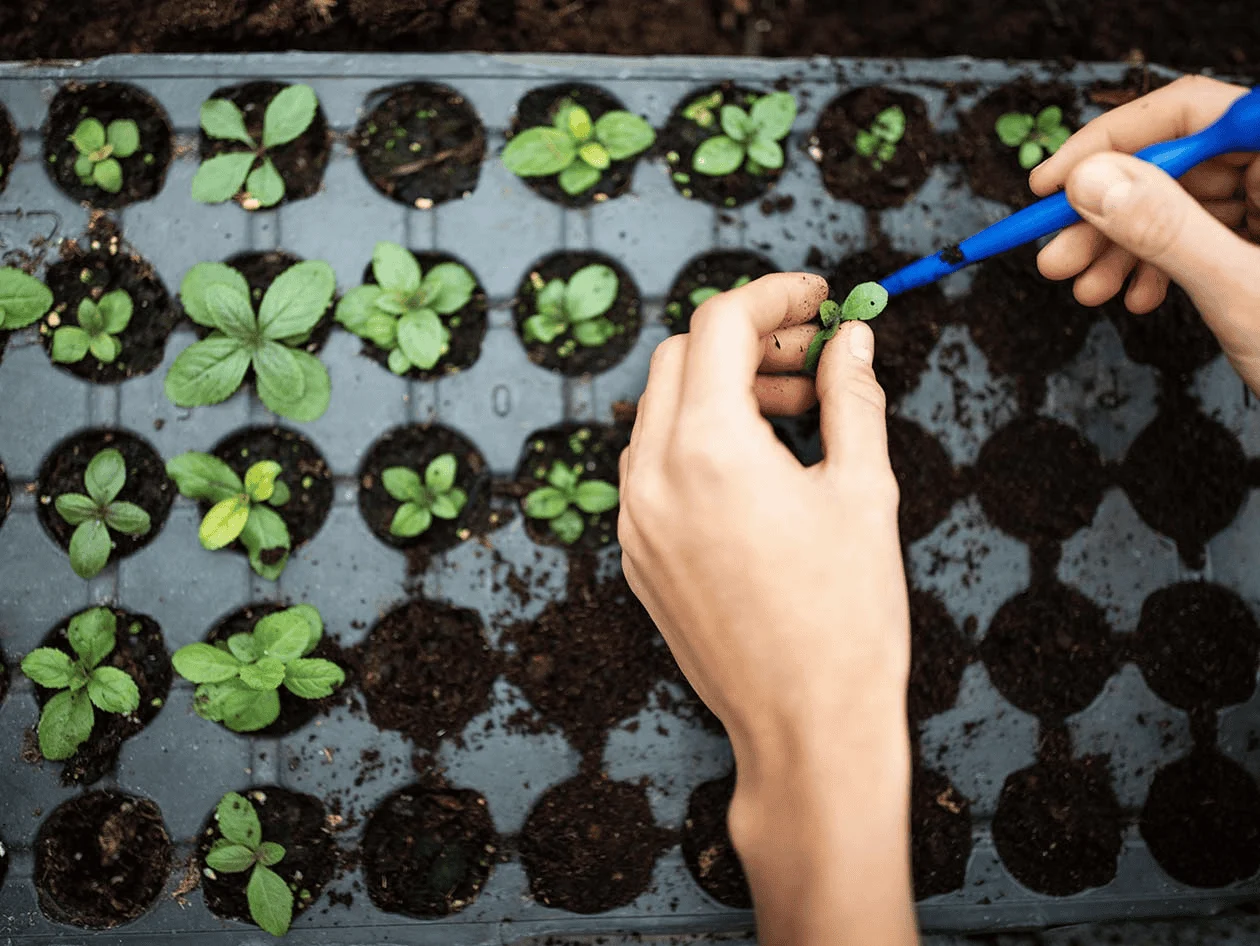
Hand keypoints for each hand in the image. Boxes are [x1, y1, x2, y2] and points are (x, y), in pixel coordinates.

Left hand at [618, 274, 915, 945]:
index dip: (773, 294)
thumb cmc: (849, 618)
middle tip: (815, 352)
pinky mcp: (637, 555)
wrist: (806, 729)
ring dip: (723, 389)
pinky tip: (759, 462)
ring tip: (799, 410)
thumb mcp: (864, 491)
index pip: (719, 325)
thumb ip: (851, 397)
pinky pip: (653, 464)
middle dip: (749, 339)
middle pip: (681, 358)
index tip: (818, 294)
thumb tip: (851, 337)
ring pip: (661, 410)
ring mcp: (635, 520)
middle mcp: (652, 477)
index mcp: (708, 450)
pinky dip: (700, 438)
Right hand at [1030, 75, 1259, 389]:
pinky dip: (1154, 266)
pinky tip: (1135, 297)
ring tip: (1085, 289)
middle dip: (1106, 213)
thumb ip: (1166, 228)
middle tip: (1055, 256)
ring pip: (1176, 204)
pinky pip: (1197, 236)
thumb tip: (1092, 180)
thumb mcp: (1243, 289)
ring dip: (1121, 247)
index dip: (1111, 142)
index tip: (1052, 183)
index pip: (1190, 112)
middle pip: (1175, 162)